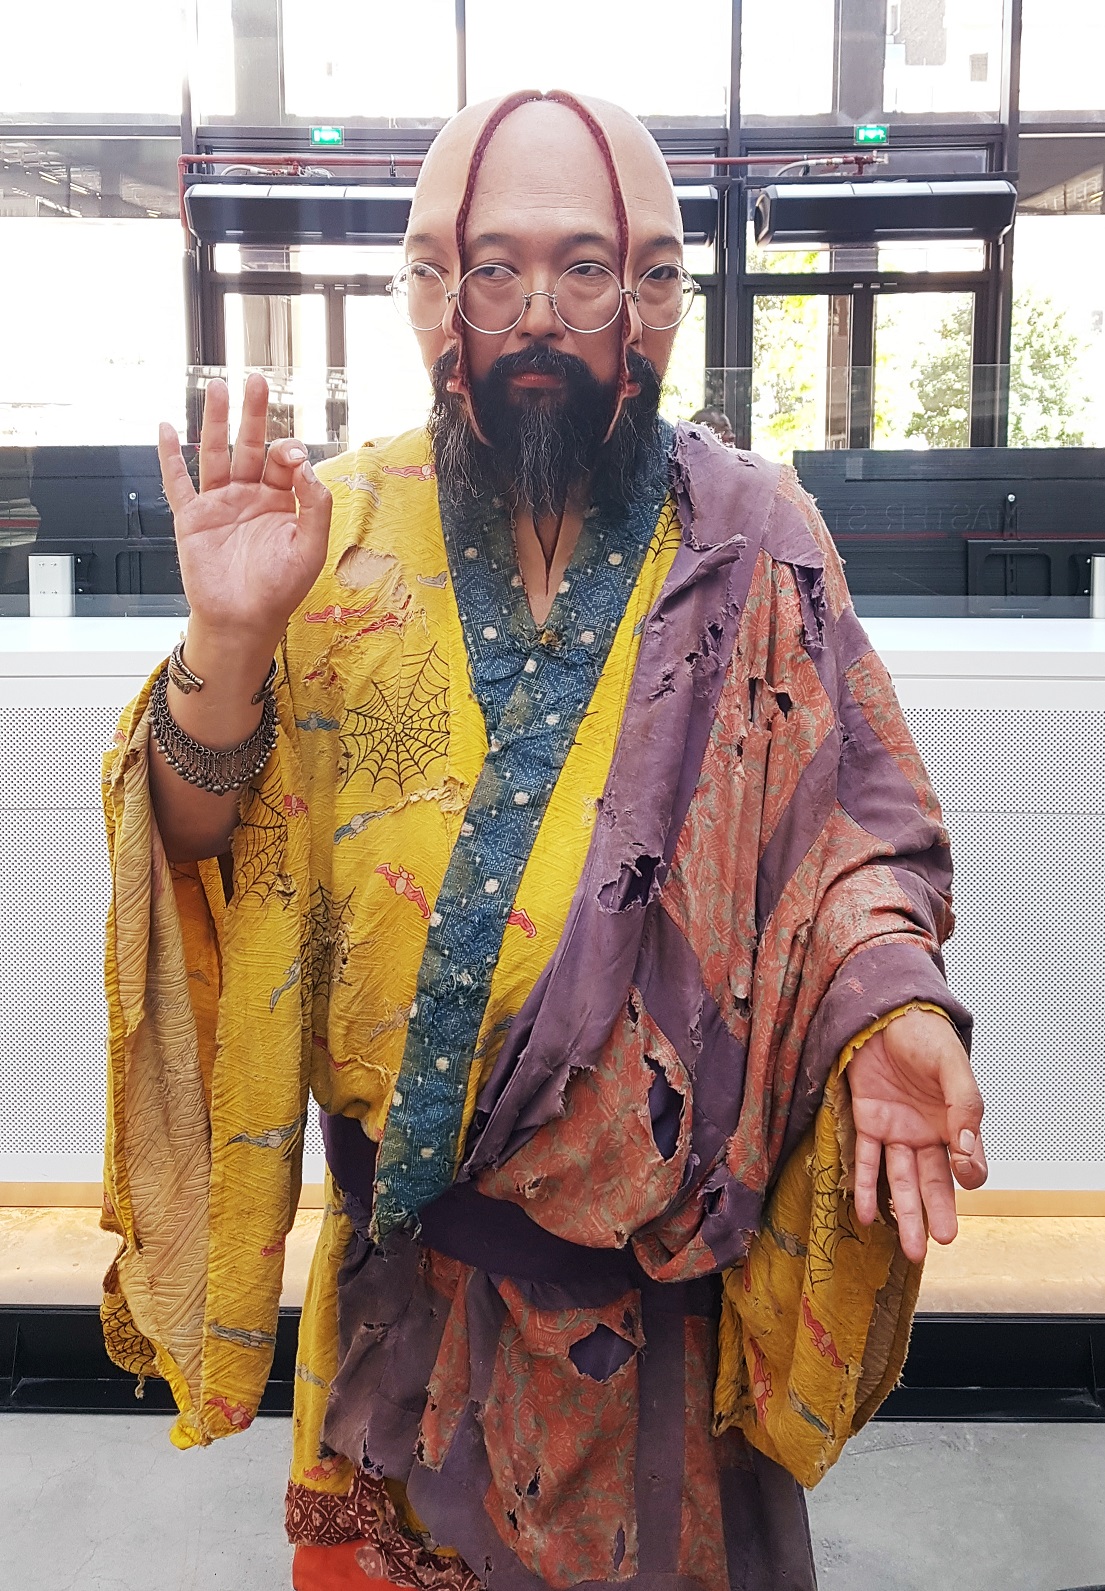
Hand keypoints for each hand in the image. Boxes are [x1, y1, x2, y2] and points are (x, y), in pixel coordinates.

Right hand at [157, 373, 331, 653]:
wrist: (243, 622)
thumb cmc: (279, 592)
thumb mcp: (311, 549)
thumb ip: (315, 505)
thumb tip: (305, 464)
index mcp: (280, 503)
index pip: (284, 462)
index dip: (289, 451)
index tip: (292, 456)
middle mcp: (249, 498)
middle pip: (250, 446)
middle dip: (254, 414)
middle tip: (257, 382)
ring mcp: (219, 505)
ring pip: (215, 454)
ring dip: (215, 421)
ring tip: (217, 388)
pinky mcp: (192, 519)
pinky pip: (177, 482)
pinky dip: (169, 456)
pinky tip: (166, 428)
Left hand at [846, 1008, 986, 1263]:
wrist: (882, 1012)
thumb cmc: (924, 1034)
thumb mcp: (950, 1065)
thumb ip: (963, 1105)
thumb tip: (967, 1151)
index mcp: (954, 1120)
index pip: (967, 1161)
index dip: (969, 1172)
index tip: (967, 1175)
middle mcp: (926, 1132)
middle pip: (934, 1181)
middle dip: (937, 1213)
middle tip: (941, 1243)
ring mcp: (896, 1130)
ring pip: (901, 1179)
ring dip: (904, 1212)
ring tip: (911, 1248)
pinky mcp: (867, 1121)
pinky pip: (864, 1159)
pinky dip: (864, 1186)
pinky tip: (866, 1215)